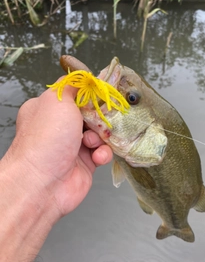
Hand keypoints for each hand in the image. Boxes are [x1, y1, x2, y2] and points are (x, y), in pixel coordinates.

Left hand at [1, 82, 112, 220]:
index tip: (104, 95)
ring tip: (91, 143)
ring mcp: (73, 146)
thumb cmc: (47, 138)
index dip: (91, 95)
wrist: (44, 183)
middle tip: (104, 119)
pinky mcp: (85, 163)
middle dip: (100, 117)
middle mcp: (60, 128)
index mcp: (49, 109)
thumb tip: (82, 78)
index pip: (75, 96)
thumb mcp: (57, 100)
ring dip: (100, 137)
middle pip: (90, 115)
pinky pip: (102, 152)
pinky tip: (96, 157)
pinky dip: (102, 153)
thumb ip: (72, 86)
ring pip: (99, 134)